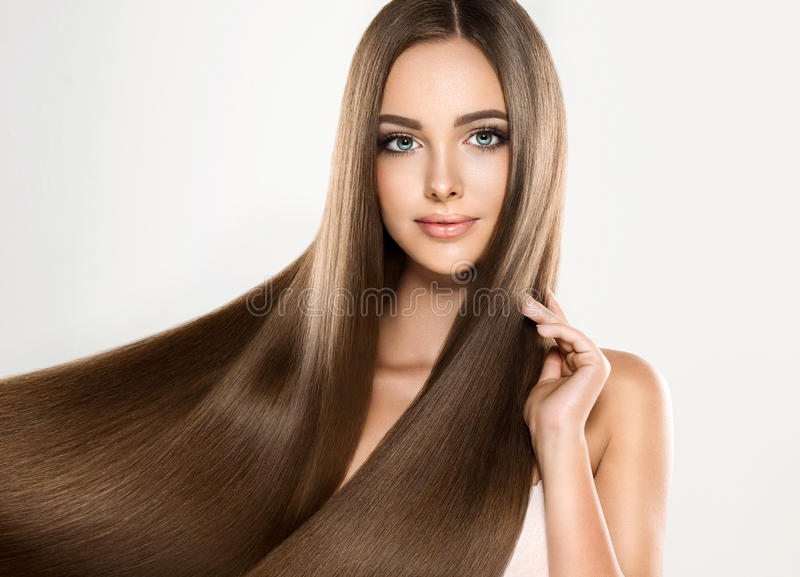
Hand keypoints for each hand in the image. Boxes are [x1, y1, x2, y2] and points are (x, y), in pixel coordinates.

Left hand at [521, 290, 610, 452]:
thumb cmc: (543, 415)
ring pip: (569, 331)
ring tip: (526, 309)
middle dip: (545, 312)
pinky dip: (558, 331)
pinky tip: (539, 330)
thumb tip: (547, 344)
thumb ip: (548, 363)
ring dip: (546, 318)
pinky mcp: (597, 364)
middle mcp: (590, 364)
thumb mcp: (542, 382)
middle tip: (524, 299)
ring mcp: (596, 364)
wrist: (551, 432)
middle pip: (566, 330)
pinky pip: (576, 338)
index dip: (554, 314)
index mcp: (577, 367)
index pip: (565, 335)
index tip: (543, 296)